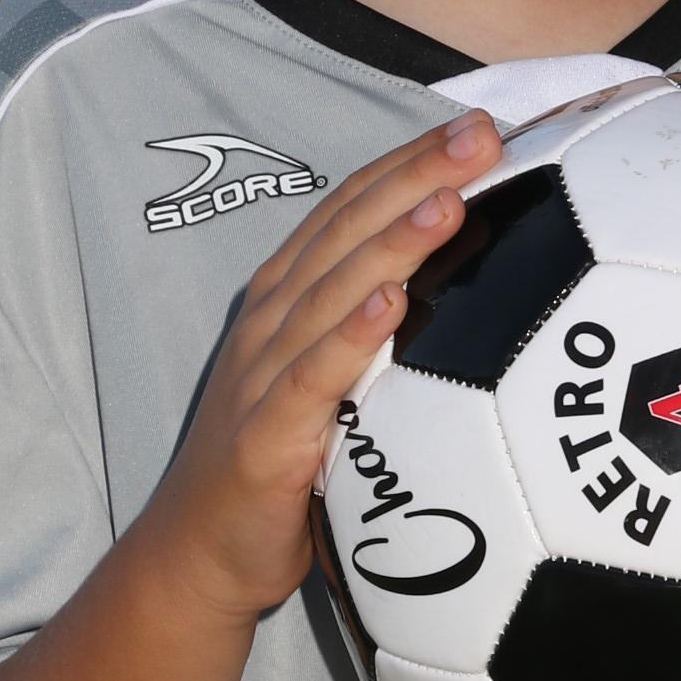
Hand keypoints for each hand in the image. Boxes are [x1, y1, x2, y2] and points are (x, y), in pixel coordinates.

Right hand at [145, 106, 503, 620]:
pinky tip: (391, 303)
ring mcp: (263, 373)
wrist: (200, 555)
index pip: (352, 209)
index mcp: (289, 299)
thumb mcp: (335, 383)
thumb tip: (466, 279)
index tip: (477, 125)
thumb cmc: (283, 466)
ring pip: (333, 291)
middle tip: (481, 135)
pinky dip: (349, 336)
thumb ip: (380, 329)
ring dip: (393, 242)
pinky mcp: (265, 435)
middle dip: (415, 175)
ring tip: (449, 198)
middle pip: (348, 230)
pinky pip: (311, 378)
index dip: (409, 160)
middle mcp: (272, 320)